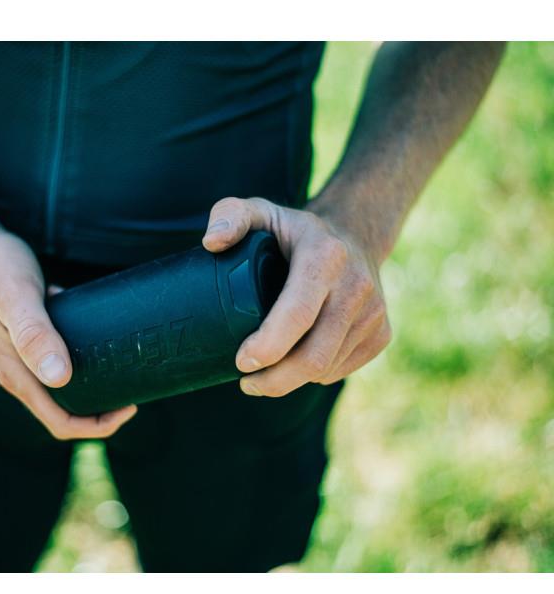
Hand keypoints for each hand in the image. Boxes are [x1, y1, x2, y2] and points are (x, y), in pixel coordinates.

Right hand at [0, 228, 136, 438]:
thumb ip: (35, 336)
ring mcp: (21, 358)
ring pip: (60, 389)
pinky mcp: (27, 341)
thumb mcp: (18, 297)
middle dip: (98, 413)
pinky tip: (97, 341)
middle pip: (61, 412)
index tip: (127, 408)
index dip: (95, 425)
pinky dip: (80, 361)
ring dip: (90, 390)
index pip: (58, 421)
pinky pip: (58, 362)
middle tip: (131, 395)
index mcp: (15, 372)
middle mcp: (17, 372)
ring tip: (119, 372)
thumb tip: (59, 376)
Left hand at [202, 197, 390, 396]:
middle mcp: (356, 285)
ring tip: (265, 372)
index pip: (296, 315)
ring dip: (291, 381)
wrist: (354, 234)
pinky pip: (341, 371)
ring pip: (327, 370)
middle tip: (246, 382)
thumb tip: (212, 243)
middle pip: (314, 357)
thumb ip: (229, 215)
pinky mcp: (382, 333)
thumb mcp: (260, 212)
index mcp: (325, 257)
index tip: (240, 362)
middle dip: (274, 381)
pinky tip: (295, 364)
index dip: (266, 348)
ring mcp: (374, 312)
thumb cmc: (294, 230)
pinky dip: (313, 376)